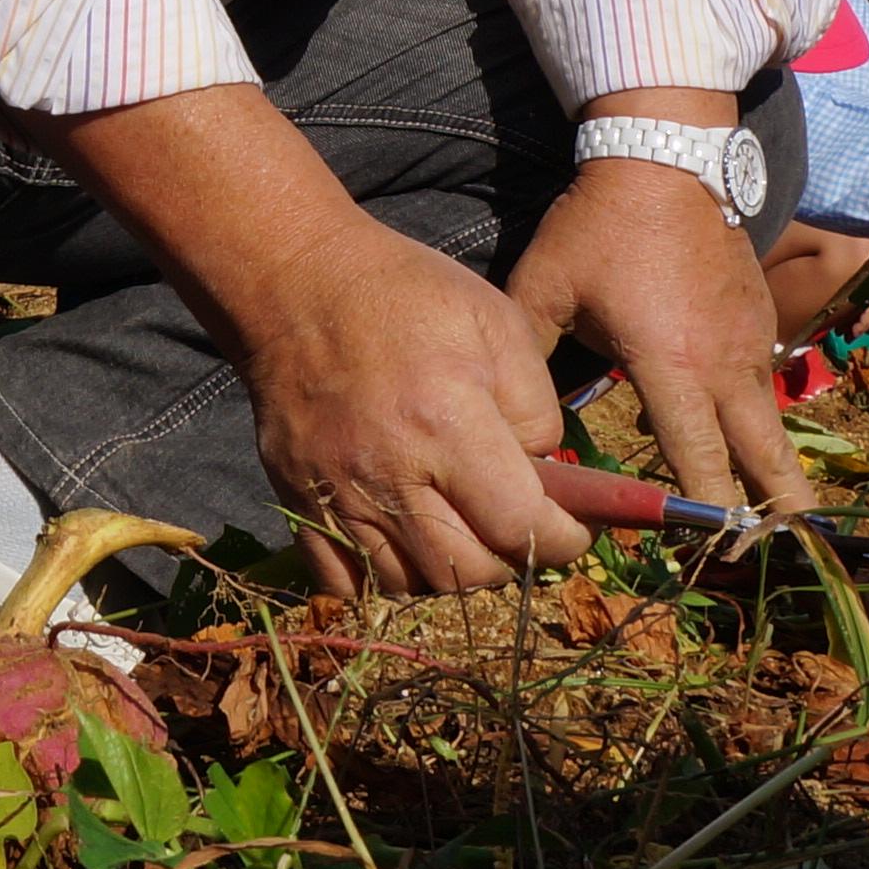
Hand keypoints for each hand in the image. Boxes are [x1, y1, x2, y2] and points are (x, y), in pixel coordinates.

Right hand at [217, 213, 592, 597]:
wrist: (295, 282)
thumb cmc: (405, 294)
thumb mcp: (497, 323)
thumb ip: (536, 407)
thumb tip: (546, 475)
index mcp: (447, 420)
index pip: (521, 526)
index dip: (563, 540)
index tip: (573, 528)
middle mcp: (389, 470)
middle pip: (467, 572)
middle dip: (509, 559)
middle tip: (515, 523)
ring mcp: (336, 491)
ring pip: (410, 585)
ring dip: (449, 570)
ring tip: (462, 529)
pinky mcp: (298, 498)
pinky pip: (344, 582)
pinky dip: (384, 578)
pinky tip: (405, 542)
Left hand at [506, 143, 815, 526]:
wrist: (665, 156)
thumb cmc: (599, 225)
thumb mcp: (546, 288)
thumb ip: (529, 355)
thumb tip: (510, 419)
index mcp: (670, 366)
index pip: (697, 464)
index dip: (700, 517)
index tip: (702, 558)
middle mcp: (724, 367)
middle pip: (764, 464)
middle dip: (771, 520)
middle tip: (771, 563)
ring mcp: (753, 343)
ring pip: (776, 432)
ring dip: (777, 479)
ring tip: (785, 532)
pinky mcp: (764, 320)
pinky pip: (769, 388)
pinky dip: (766, 427)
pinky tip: (758, 455)